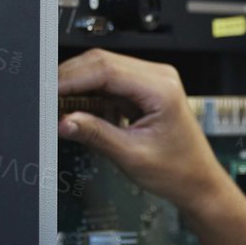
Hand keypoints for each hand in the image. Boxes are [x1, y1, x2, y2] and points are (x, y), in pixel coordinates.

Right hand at [57, 48, 229, 214]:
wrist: (198, 182)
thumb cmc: (178, 170)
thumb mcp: (131, 155)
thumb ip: (95, 134)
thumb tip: (64, 120)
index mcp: (161, 88)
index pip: (105, 69)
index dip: (71, 78)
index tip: (48, 91)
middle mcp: (158, 77)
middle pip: (101, 62)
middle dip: (71, 79)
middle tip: (47, 100)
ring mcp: (151, 81)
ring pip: (102, 69)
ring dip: (79, 85)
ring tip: (59, 106)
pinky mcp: (143, 91)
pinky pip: (109, 82)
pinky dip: (90, 94)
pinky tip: (79, 109)